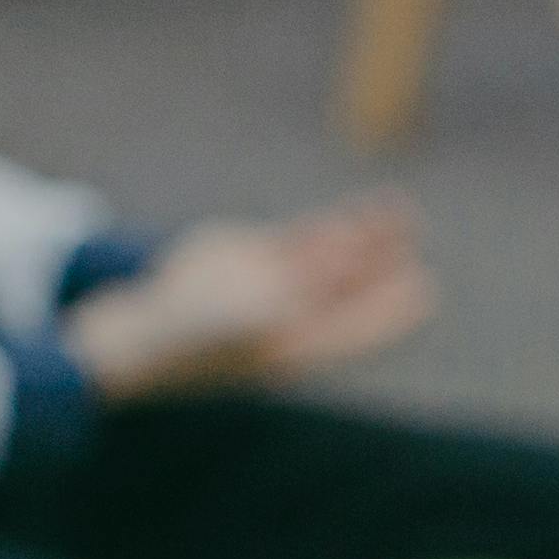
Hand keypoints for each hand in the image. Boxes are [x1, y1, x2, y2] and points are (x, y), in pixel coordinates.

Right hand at [62, 201, 436, 398]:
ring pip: (334, 261)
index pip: (359, 331)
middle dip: (386, 264)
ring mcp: (272, 287)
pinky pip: (303, 240)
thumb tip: (284, 303)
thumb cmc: (180, 340)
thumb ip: (258, 309)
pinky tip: (363, 213)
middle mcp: (293, 319)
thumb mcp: (221, 325)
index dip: (392, 310)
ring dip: (368, 237)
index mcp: (299, 349)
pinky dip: (333, 227)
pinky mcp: (251, 258)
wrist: (135, 333)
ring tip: (402, 210)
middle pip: (354, 290)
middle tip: (414, 231)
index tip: (424, 288)